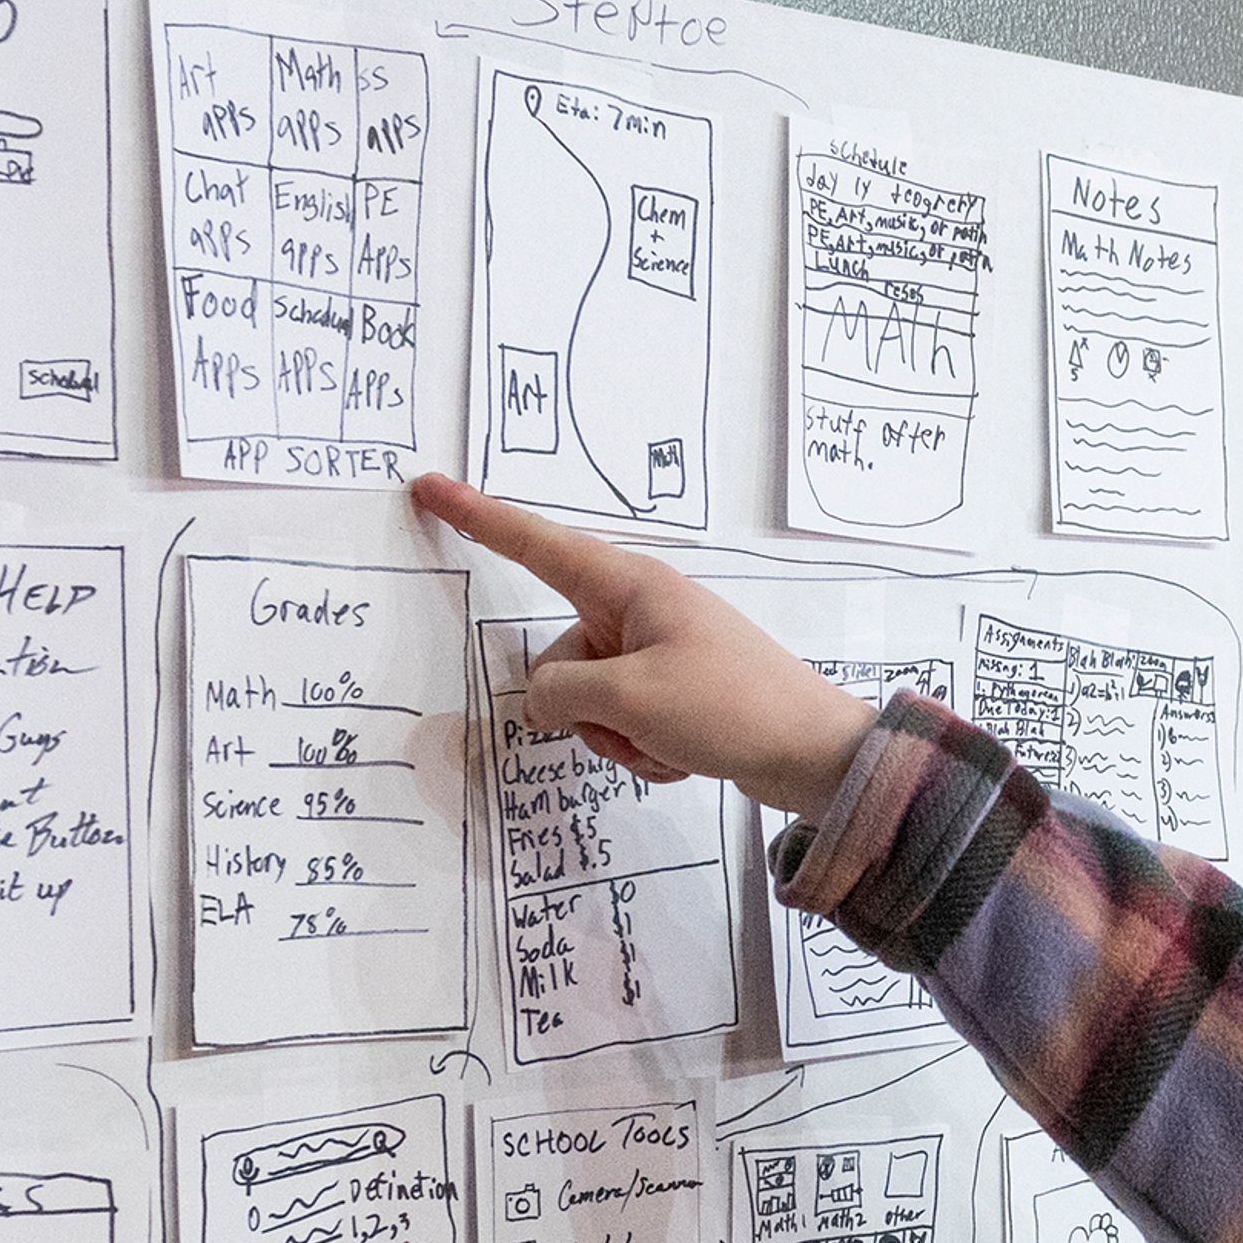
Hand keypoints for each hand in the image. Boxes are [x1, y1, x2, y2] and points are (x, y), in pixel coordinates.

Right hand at [411, 474, 877, 816]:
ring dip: (617, 735)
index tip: (427, 487)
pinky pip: (624, 724)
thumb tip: (540, 702)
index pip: (534, 544)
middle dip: (583, 706)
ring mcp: (657, 653)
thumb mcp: (629, 699)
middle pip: (559, 656)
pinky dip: (643, 748)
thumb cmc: (730, 707)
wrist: (814, 754)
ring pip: (588, 700)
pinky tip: (686, 755)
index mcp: (628, 585)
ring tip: (671, 741)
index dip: (477, 518)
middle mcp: (639, 610)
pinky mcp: (674, 693)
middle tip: (637, 720)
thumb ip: (560, 692)